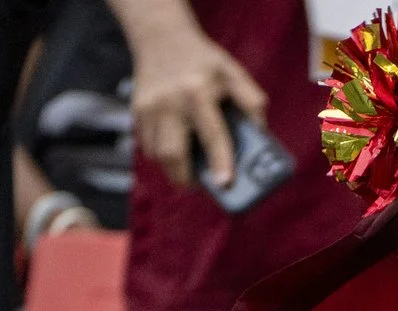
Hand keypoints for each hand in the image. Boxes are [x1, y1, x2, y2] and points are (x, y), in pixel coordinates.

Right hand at [128, 20, 267, 188]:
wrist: (162, 37)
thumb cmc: (204, 62)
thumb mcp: (234, 73)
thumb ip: (252, 102)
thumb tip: (260, 136)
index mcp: (198, 92)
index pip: (211, 134)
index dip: (219, 161)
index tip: (225, 184)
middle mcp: (170, 102)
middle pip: (173, 153)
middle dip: (187, 178)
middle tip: (203, 186)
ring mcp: (149, 108)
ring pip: (158, 155)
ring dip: (175, 169)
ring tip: (191, 170)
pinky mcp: (137, 112)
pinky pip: (148, 146)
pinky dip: (162, 156)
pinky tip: (177, 150)